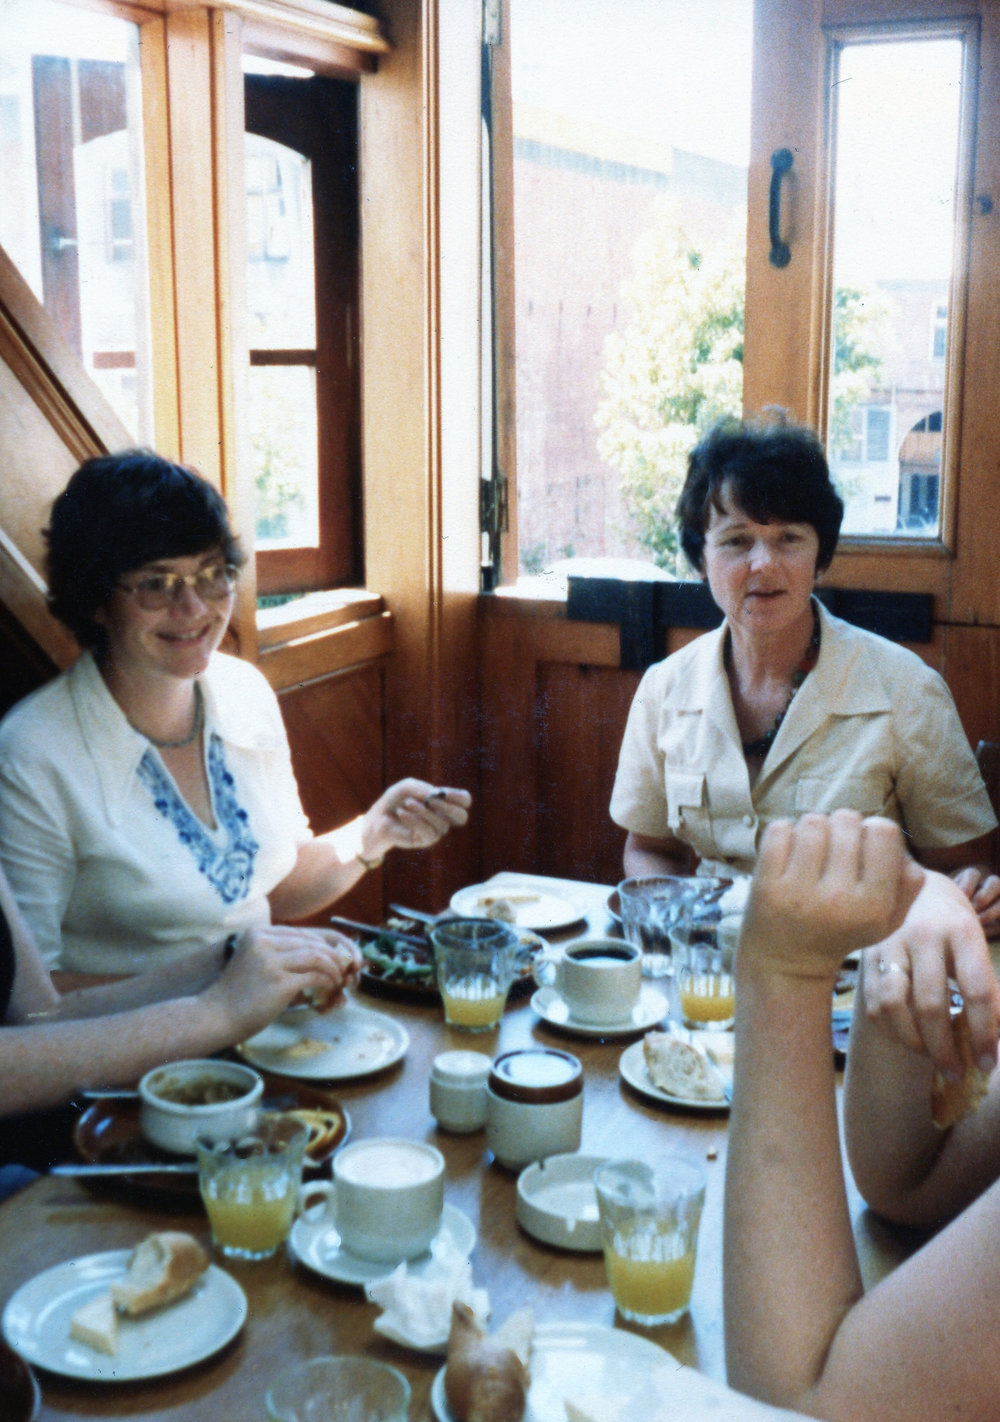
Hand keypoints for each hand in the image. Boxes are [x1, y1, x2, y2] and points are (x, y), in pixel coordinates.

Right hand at [203, 926, 362, 1039]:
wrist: (215, 1017)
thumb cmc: (239, 996)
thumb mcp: (260, 964)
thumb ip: (288, 957)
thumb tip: (331, 960)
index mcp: (259, 932)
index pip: (306, 932)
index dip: (330, 945)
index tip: (343, 960)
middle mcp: (264, 940)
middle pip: (315, 942)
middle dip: (337, 958)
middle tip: (346, 974)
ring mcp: (270, 959)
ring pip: (319, 956)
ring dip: (334, 971)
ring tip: (338, 984)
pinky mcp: (278, 980)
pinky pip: (316, 976)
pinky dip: (328, 983)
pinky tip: (329, 992)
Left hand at [359, 780, 470, 862]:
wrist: (378, 819)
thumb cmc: (395, 801)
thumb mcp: (407, 787)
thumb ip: (422, 788)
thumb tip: (435, 797)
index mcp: (443, 801)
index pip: (464, 801)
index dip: (459, 796)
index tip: (444, 792)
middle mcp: (443, 817)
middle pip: (462, 816)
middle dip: (448, 807)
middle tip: (430, 799)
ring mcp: (436, 830)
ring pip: (442, 824)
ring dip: (423, 811)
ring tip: (406, 803)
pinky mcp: (425, 840)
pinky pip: (428, 832)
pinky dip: (414, 819)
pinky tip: (401, 813)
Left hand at [743, 811, 921, 981]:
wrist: (789, 961)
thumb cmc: (844, 930)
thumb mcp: (889, 919)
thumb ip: (909, 881)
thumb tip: (900, 844)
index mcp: (873, 906)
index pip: (883, 831)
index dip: (874, 830)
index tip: (865, 845)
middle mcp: (837, 898)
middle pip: (847, 820)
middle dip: (843, 827)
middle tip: (836, 848)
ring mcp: (798, 891)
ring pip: (813, 821)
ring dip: (815, 829)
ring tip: (814, 850)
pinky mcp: (765, 885)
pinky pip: (779, 829)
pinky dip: (785, 833)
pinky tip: (790, 853)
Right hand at [862, 869, 999, 1078]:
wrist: (909, 883)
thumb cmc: (951, 921)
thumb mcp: (975, 944)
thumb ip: (986, 988)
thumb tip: (997, 1041)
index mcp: (961, 932)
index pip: (976, 990)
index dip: (984, 1032)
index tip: (987, 1063)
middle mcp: (925, 936)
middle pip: (932, 1004)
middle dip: (945, 1049)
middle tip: (956, 1073)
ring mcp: (891, 944)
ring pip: (896, 1006)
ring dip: (914, 1041)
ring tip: (930, 1057)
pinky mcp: (867, 954)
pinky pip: (875, 1003)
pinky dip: (892, 1029)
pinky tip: (908, 1037)